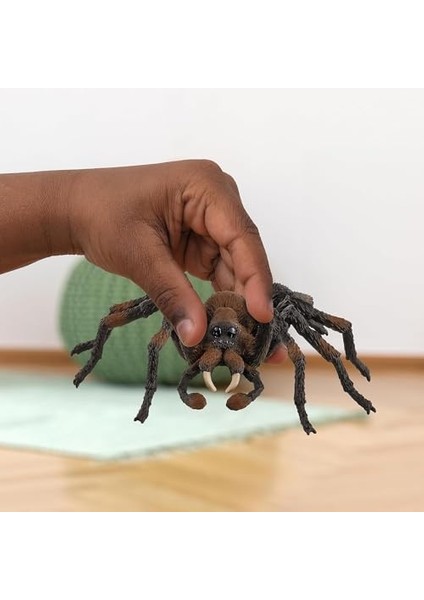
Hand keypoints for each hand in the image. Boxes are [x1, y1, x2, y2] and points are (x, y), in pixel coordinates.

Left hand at [69, 160, 273, 346]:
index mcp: (206, 187)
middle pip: (244, 255)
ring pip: (236, 268)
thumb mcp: (139, 255)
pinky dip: (222, 300)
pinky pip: (221, 273)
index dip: (256, 278)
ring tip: (245, 341)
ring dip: (238, 303)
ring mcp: (212, 222)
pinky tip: (226, 327)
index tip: (262, 316)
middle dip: (250, 297)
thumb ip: (172, 294)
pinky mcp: (203, 242)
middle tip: (260, 340)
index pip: (242, 237)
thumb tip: (198, 336)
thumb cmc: (102, 215)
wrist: (77, 210)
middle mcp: (217, 201)